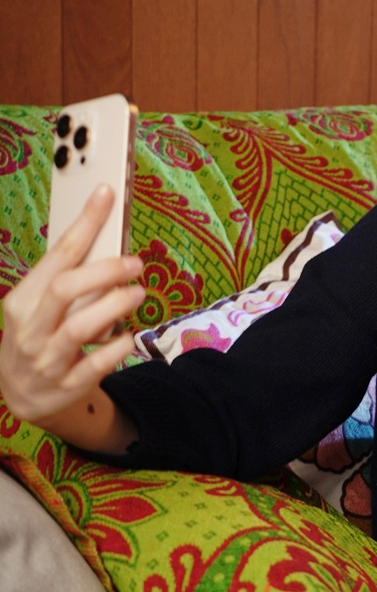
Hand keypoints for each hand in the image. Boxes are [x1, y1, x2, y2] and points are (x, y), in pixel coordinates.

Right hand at [0, 185, 144, 427]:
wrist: (26, 397)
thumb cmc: (41, 336)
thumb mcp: (41, 307)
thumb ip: (67, 277)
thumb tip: (106, 233)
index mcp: (22, 300)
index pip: (57, 254)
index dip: (85, 222)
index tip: (106, 194)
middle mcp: (29, 329)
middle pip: (65, 289)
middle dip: (105, 271)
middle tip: (136, 263)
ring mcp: (46, 361)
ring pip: (79, 328)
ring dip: (115, 306)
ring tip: (138, 293)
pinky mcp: (67, 386)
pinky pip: (96, 365)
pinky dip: (117, 347)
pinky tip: (129, 336)